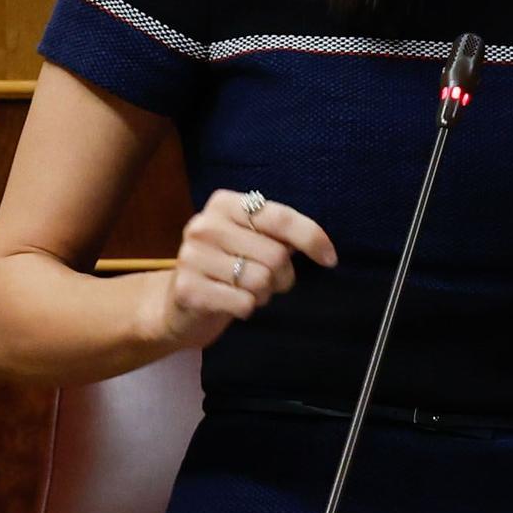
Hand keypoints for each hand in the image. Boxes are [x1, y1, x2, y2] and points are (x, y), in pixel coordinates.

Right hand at [152, 190, 336, 349]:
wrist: (182, 303)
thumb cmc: (231, 265)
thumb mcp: (255, 239)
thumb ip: (283, 235)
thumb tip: (323, 249)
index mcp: (224, 204)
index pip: (281, 218)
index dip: (312, 238)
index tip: (330, 259)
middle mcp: (204, 225)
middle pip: (276, 255)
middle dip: (283, 276)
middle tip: (268, 280)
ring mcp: (191, 256)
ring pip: (261, 281)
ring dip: (265, 293)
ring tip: (247, 290)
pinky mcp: (188, 289)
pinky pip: (244, 303)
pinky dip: (248, 308)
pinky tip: (232, 303)